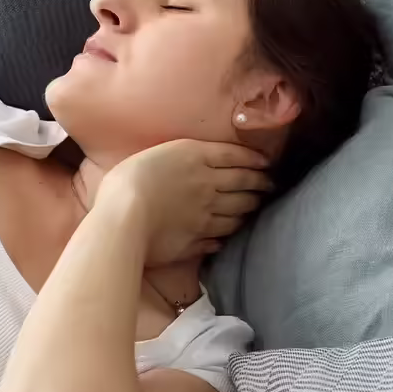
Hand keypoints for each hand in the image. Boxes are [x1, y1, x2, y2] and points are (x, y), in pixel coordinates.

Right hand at [98, 140, 272, 264]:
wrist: (123, 215)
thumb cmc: (128, 179)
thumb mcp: (157, 153)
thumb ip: (183, 157)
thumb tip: (202, 161)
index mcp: (196, 157)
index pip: (235, 156)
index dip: (254, 159)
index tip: (266, 163)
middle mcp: (208, 184)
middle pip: (244, 183)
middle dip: (261, 183)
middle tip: (269, 185)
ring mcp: (206, 214)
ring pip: (238, 211)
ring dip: (250, 208)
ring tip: (255, 207)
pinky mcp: (198, 238)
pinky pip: (220, 236)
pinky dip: (227, 234)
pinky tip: (226, 236)